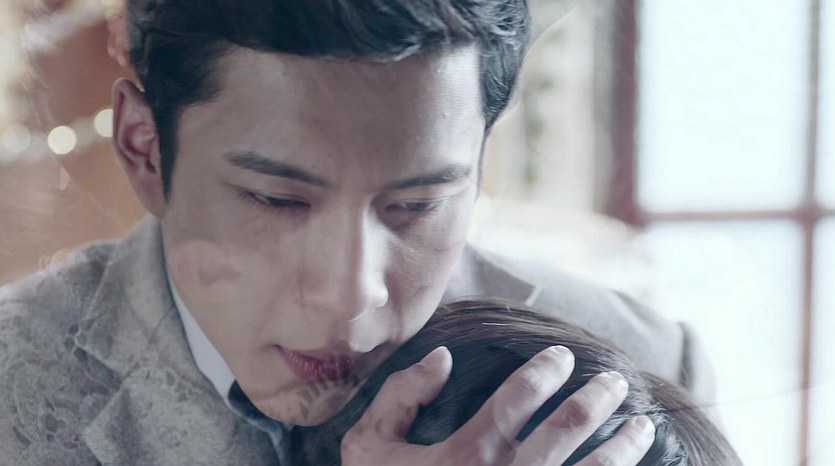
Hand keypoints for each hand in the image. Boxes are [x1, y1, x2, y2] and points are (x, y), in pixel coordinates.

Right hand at [341, 346, 655, 465]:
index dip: (545, 369)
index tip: (562, 355)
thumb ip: (400, 396)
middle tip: (615, 380)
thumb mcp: (369, 445)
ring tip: (641, 424)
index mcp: (465, 454)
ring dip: (624, 444)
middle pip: (567, 425)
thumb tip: (443, 355)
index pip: (518, 396)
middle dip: (598, 396)